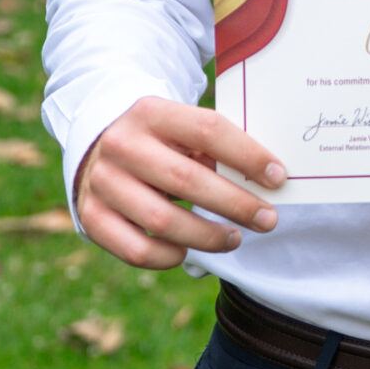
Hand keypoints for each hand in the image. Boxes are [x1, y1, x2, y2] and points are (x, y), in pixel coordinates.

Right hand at [75, 97, 285, 269]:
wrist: (98, 146)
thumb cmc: (159, 141)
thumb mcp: (180, 130)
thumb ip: (214, 149)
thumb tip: (266, 180)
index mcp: (151, 112)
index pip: (207, 129)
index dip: (247, 155)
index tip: (278, 177)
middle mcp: (122, 144)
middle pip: (188, 180)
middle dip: (236, 204)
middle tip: (268, 220)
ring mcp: (102, 182)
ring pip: (163, 221)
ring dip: (208, 236)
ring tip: (235, 238)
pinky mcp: (91, 216)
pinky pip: (137, 250)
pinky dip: (169, 256)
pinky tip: (188, 251)